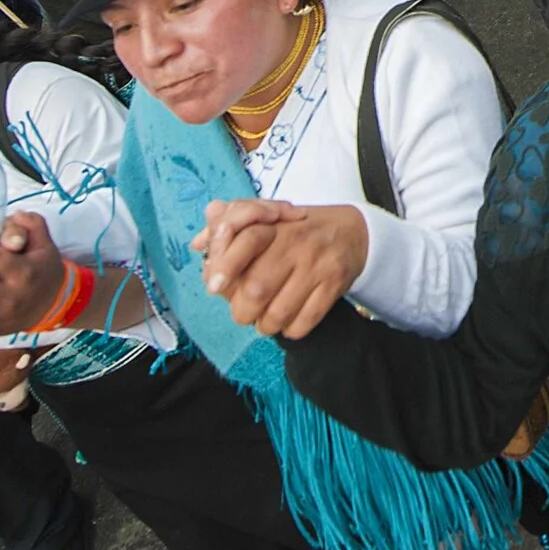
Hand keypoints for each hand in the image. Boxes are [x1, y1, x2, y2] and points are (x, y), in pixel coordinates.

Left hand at [192, 199, 370, 338]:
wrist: (351, 231)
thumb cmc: (296, 230)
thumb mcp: (265, 219)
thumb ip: (228, 227)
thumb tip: (197, 244)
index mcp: (274, 225)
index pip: (246, 239)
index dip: (225, 266)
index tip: (213, 288)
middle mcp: (297, 242)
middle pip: (257, 287)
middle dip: (242, 311)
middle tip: (243, 313)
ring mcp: (317, 264)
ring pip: (279, 312)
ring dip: (265, 326)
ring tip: (264, 321)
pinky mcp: (335, 283)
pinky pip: (305, 321)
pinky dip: (290, 330)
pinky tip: (288, 323)